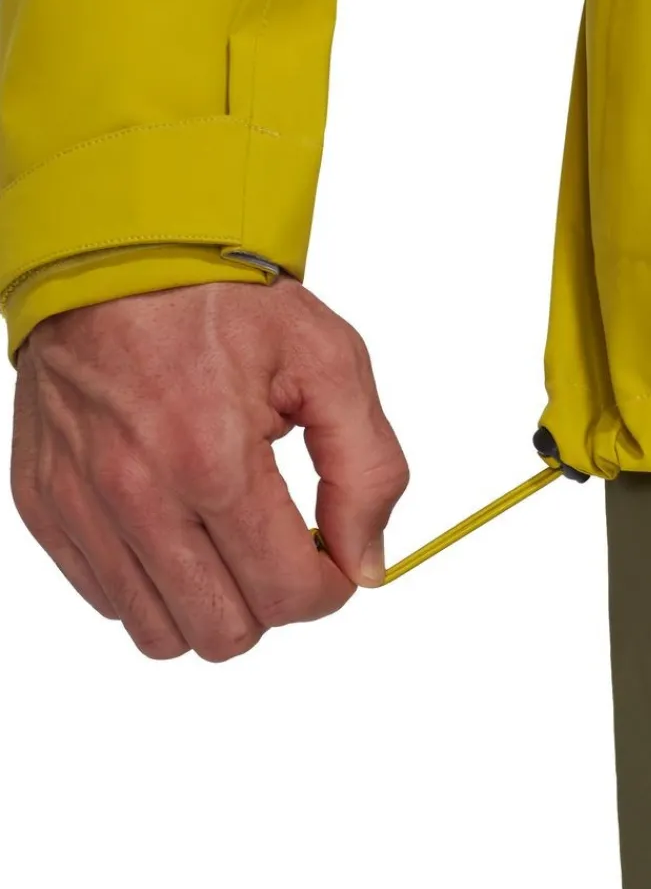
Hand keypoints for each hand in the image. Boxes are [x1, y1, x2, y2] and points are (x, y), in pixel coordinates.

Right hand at [10, 277, 408, 660]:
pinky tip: (173, 523)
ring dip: (208, 603)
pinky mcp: (44, 505)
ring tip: (225, 539)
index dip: (328, 588)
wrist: (117, 255)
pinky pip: (104, 599)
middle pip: (224, 633)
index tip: (330, 556)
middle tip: (278, 546)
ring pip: (158, 633)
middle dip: (270, 603)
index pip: (286, 596)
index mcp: (213, 457)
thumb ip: (367, 469)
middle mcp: (136, 493)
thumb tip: (367, 563)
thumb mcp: (329, 361)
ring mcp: (81, 504)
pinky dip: (148, 582)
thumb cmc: (222, 303)